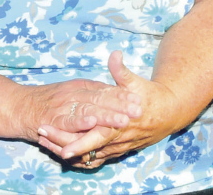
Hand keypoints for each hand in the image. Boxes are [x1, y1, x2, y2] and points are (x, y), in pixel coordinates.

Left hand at [38, 51, 178, 168]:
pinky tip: (63, 149)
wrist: (170, 113)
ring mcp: (118, 147)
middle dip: (65, 146)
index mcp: (120, 126)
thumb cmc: (150, 96)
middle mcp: (118, 140)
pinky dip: (81, 156)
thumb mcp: (136, 83)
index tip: (62, 148)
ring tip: (44, 141)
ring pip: (90, 156)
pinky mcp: (119, 150)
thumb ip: (121, 71)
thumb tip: (115, 54)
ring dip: (69, 150)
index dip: (78, 144)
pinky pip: (98, 158)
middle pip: (88, 150)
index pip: (96, 138)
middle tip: (42, 139)